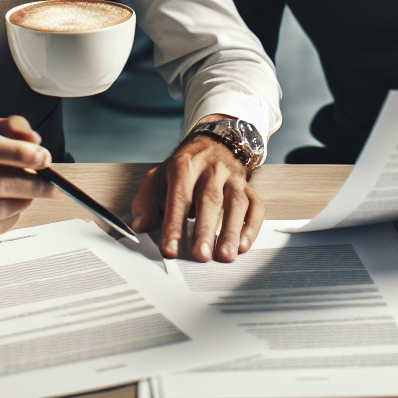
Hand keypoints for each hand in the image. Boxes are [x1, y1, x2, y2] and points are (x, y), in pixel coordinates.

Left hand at [130, 133, 263, 262]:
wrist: (214, 142)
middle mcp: (211, 170)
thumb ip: (146, 201)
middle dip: (205, 229)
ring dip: (231, 231)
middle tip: (201, 256)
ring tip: (225, 255)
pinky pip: (256, 206)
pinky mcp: (248, 187)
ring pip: (236, 203)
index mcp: (185, 166)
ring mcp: (233, 178)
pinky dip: (252, 227)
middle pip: (210, 199)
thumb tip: (141, 225)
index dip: (174, 224)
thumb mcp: (159, 176)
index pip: (179, 196)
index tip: (170, 249)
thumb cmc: (185, 166)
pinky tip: (243, 245)